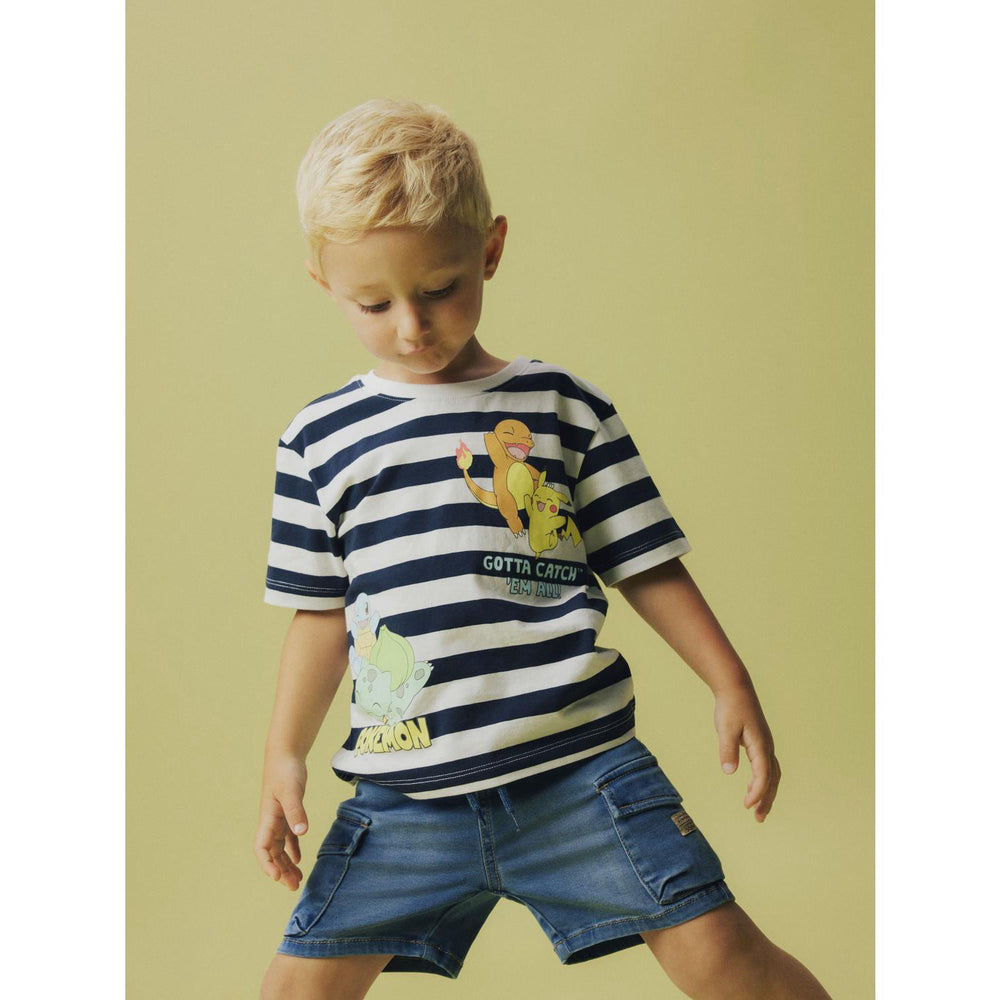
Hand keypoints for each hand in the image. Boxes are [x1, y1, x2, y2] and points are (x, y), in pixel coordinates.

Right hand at [254, 753, 308, 889]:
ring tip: (297, 880)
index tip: (277, 878)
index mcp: (268, 819)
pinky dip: (293, 849)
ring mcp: (279, 818)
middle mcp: (271, 822)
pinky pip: (288, 837)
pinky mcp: (288, 812)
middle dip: (281, 871)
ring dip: (287, 864)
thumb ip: (296, 811)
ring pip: (280, 848)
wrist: (286, 754)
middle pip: (273, 853)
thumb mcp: (291, 791)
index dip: (267, 864)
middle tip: (294, 886)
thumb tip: (301, 832)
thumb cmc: (285, 771)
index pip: (261, 848)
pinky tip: (300, 859)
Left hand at [713, 684, 780, 821]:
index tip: (747, 805)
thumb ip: (727, 749)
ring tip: (757, 810)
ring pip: (771, 775)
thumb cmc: (730, 708)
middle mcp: (767, 747)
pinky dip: (762, 781)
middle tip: (758, 818)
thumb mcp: (725, 728)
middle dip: (766, 799)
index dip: (757, 791)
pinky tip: (750, 788)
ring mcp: (765, 745)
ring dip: (766, 793)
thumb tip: (729, 772)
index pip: (763, 774)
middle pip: (771, 779)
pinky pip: (766, 767)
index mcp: (760, 745)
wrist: (736, 689)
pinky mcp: (760, 743)